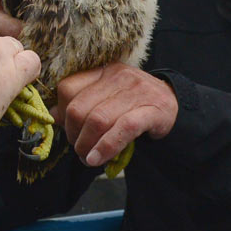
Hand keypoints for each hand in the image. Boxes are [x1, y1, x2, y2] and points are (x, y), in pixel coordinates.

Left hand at [55, 63, 177, 167]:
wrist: (177, 108)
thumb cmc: (136, 106)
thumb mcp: (108, 99)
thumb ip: (82, 104)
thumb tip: (53, 116)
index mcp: (103, 71)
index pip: (68, 88)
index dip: (62, 113)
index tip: (68, 130)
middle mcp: (119, 76)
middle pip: (79, 108)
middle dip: (74, 135)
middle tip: (79, 150)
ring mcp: (137, 91)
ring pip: (97, 120)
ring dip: (87, 145)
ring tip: (88, 158)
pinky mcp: (153, 110)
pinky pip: (122, 128)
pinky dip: (106, 147)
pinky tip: (98, 159)